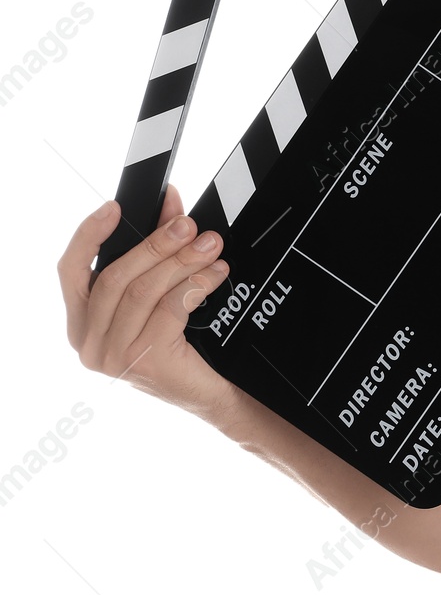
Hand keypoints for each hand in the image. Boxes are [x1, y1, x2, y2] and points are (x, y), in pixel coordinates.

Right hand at [59, 185, 241, 424]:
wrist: (213, 391)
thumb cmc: (184, 340)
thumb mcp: (162, 292)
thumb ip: (159, 249)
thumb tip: (170, 202)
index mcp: (82, 321)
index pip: (70, 271)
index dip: (89, 235)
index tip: (115, 207)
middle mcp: (88, 342)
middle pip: (114, 278)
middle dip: (155, 245)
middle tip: (188, 225)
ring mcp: (113, 356)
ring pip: (143, 293)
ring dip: (182, 262)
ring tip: (211, 246)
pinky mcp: (144, 362)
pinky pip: (169, 310)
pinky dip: (196, 285)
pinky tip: (216, 273)